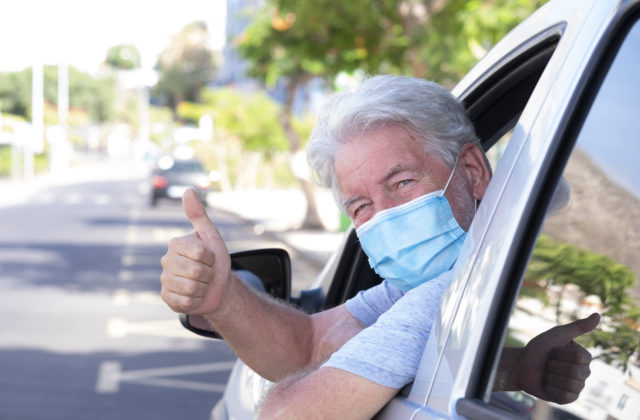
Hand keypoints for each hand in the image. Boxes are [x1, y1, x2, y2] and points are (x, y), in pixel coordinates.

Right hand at [160, 189, 231, 314]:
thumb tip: (188, 190)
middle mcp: (166, 260)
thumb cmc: (215, 259)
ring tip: (201, 283)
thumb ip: (199, 215)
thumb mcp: (212, 236)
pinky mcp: (167, 298)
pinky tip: (194, 295)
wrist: (218, 286)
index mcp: (176, 244)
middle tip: (207, 272)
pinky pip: (184, 302)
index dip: (211, 258)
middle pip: (196, 272)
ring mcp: (165, 280)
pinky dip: (196, 300)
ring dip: (203, 288)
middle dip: (209, 274)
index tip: (209, 257)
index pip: (200, 253)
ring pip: (190, 288)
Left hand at [510, 313, 599, 403]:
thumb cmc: (538, 348)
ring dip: (551, 377)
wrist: (521, 365)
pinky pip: (564, 396)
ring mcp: (577, 387)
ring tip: (547, 373)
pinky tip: (546, 384)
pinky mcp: (568, 398)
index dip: (560, 354)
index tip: (553, 351)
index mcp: (583, 357)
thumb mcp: (557, 334)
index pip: (580, 358)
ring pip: (570, 385)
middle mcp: (584, 372)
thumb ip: (578, 327)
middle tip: (548, 363)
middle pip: (575, 372)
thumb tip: (599, 315)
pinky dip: (550, 388)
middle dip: (554, 365)